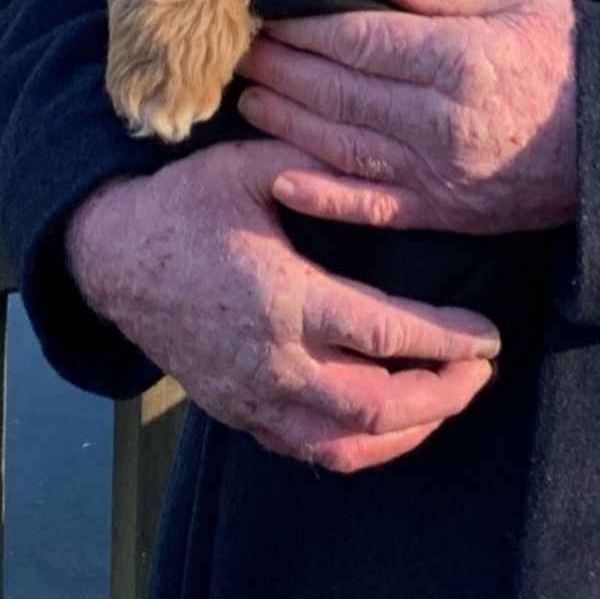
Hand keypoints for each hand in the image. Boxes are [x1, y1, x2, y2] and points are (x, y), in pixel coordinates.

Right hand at [63, 141, 499, 472]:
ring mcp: (251, 396)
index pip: (384, 333)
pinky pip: (310, 451)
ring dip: (408, 431)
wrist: (110, 257)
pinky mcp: (238, 414)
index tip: (489, 337)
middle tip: (481, 371)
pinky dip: (362, 447)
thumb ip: (314, 159)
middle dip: (442, 396)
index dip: (446, 341)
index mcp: (282, 297)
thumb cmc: (184, 203)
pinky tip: (394, 422)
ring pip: (345, 445)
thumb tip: (382, 147)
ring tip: (448, 397)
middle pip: (376, 408)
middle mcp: (270, 360)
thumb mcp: (245, 165)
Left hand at [237, 0, 580, 235]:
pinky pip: (370, 206)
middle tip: (241, 52)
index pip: (359, 40)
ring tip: (249, 99)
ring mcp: (436, 172)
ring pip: (341, 146)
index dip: (305, 28)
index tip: (269, 12)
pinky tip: (280, 177)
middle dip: (283, 69)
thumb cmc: (570, 58)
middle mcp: (438, 119)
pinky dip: (321, 195)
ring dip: (287, 122)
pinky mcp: (442, 211)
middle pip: (338, 92)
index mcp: (458, 59)